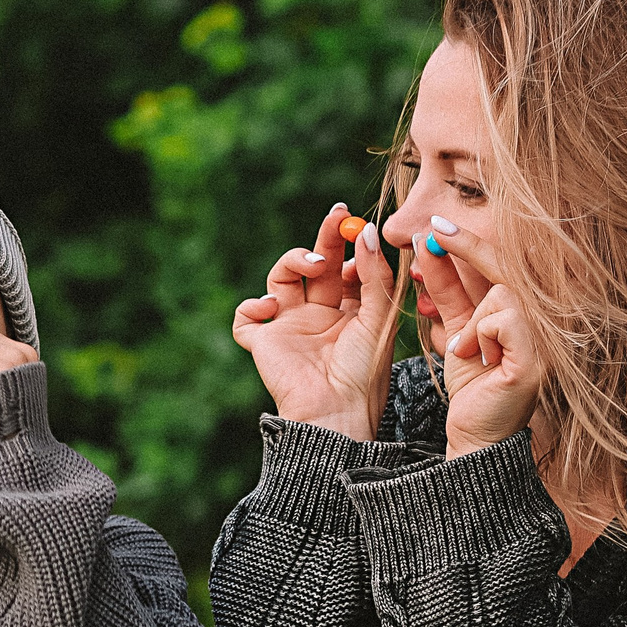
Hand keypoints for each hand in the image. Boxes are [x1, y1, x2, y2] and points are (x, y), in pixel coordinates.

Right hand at [232, 203, 400, 437]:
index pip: (344, 268)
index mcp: (349, 313)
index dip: (351, 249)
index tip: (361, 235)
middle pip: (314, 265)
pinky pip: (246, 315)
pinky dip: (254, 305)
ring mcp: (288, 327)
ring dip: (292, 261)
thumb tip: (367, 232)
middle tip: (337, 215)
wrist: (335, 411)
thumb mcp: (380, 318)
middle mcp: (317, 316)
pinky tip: (274, 308)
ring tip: (311, 264)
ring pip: (280, 278)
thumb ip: (375, 275)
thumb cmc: (364, 372)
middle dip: (325, 238)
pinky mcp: (262, 341)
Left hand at [411, 218, 546, 455]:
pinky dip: (480, 334)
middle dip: (465, 245)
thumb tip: (428, 248)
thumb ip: (448, 293)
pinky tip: (475, 359)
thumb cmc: (472, 386)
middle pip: (506, 267)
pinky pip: (503, 318)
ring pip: (501, 293)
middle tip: (431, 232)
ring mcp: (547, 338)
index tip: (436, 225)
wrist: (476, 435)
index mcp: (525, 312)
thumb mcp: (456, 331)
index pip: (501, 265)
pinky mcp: (538, 358)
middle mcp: (545, 320)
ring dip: (471, 321)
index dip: (470, 242)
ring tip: (464, 351)